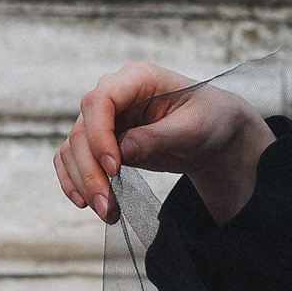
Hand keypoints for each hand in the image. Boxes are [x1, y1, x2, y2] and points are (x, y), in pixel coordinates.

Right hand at [54, 62, 274, 225]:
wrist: (217, 132)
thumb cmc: (211, 120)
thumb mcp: (194, 129)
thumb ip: (158, 138)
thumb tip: (122, 151)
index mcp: (138, 78)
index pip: (100, 101)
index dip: (100, 135)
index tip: (115, 168)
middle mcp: (114, 95)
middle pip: (82, 130)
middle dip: (91, 170)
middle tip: (107, 204)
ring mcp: (105, 118)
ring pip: (75, 148)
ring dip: (83, 182)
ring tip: (107, 212)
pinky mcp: (103, 141)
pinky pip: (74, 158)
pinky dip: (74, 179)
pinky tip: (84, 202)